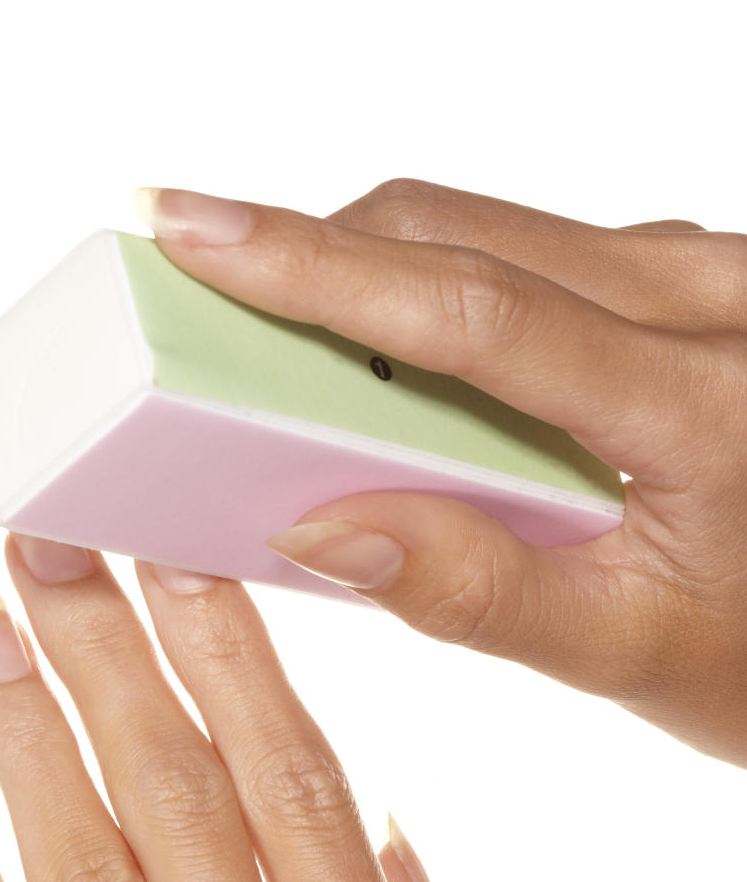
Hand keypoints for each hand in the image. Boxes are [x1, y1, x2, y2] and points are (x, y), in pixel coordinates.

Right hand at [132, 180, 746, 767]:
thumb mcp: (627, 653)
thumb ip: (476, 593)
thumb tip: (313, 524)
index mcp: (705, 400)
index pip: (473, 313)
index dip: (314, 266)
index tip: (187, 229)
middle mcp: (706, 298)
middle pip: (460, 237)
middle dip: (312, 264)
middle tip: (196, 317)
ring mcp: (697, 274)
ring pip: (486, 233)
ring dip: (368, 280)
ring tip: (286, 362)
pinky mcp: (676, 279)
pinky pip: (527, 255)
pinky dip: (432, 296)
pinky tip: (398, 371)